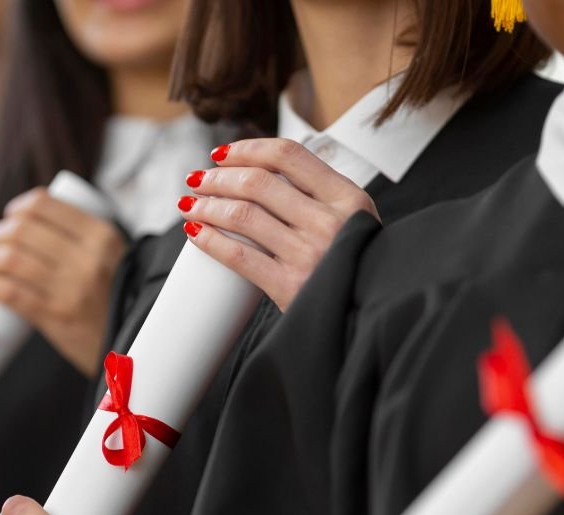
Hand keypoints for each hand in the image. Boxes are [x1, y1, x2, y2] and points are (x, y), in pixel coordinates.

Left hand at [0, 187, 125, 375]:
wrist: (134, 346)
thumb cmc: (119, 299)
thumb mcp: (116, 258)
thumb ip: (87, 239)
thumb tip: (36, 218)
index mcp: (102, 236)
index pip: (45, 206)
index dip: (19, 207)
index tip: (12, 215)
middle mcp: (87, 258)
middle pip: (23, 230)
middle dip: (0, 232)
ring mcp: (70, 288)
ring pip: (11, 259)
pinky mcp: (56, 316)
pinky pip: (10, 292)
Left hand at [178, 139, 378, 310]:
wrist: (373, 315)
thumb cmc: (359, 267)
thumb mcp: (356, 222)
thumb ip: (322, 198)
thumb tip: (266, 173)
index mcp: (347, 198)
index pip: (288, 155)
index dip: (248, 149)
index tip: (223, 155)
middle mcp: (329, 222)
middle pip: (257, 182)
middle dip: (218, 178)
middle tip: (198, 180)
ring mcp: (309, 254)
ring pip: (242, 215)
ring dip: (207, 205)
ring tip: (190, 204)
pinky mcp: (291, 287)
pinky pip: (239, 256)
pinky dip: (210, 240)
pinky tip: (195, 232)